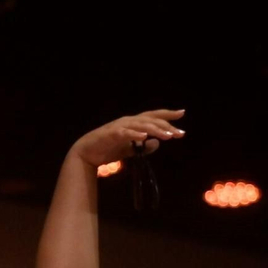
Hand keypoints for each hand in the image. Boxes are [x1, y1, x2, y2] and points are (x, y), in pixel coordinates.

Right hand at [70, 109, 185, 168]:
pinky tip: (145, 137)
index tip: (182, 113)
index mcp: (133, 123)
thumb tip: (157, 144)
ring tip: (168, 136)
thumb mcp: (129, 150)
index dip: (167, 115)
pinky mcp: (111, 134)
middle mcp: (128, 121)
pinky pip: (126, 133)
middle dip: (166, 126)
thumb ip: (143, 148)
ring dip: (156, 130)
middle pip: (151, 120)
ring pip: (141, 125)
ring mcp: (120, 126)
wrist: (86, 153)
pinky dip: (135, 134)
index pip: (153, 116)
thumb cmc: (107, 150)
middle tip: (179, 134)